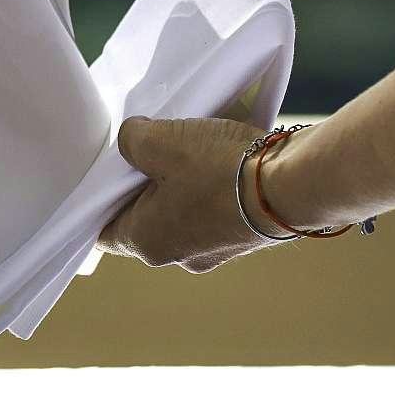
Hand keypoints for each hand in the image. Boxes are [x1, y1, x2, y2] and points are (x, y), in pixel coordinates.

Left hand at [97, 116, 273, 272]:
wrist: (296, 185)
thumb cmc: (219, 169)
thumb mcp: (161, 141)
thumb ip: (132, 139)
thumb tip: (132, 139)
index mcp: (147, 243)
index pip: (104, 231)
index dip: (98, 202)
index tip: (103, 176)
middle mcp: (179, 256)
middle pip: (144, 218)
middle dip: (143, 186)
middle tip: (147, 152)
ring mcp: (215, 251)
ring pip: (183, 213)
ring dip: (181, 185)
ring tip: (188, 151)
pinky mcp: (246, 237)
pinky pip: (215, 211)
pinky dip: (212, 188)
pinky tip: (219, 160)